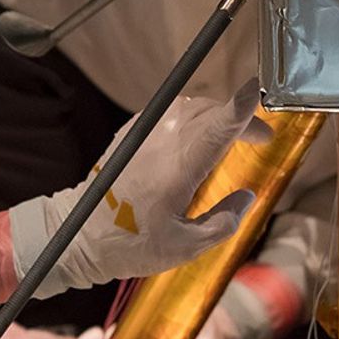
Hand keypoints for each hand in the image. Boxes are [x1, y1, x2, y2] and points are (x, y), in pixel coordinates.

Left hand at [10, 80, 269, 298]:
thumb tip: (247, 197)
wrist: (76, 236)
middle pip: (211, 110)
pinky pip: (171, 111)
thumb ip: (222, 222)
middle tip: (258, 137)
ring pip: (192, 106)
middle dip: (240, 118)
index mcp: (180, 166)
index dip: (243, 106)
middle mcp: (163, 140)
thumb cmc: (131, 245)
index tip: (262, 90)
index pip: (219, 125)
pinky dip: (193, 115)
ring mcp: (144, 132)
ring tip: (230, 135)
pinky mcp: (131, 133)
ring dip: (216, 114)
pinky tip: (197, 135)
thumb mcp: (185, 248)